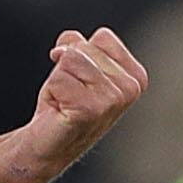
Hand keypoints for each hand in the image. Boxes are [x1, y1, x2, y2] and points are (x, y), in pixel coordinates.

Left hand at [8, 27, 147, 182]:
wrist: (47, 144)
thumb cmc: (63, 105)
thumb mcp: (74, 66)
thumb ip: (76, 44)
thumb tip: (66, 45)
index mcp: (135, 76)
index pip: (103, 37)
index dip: (79, 53)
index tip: (79, 80)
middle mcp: (130, 88)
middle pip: (84, 47)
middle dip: (66, 67)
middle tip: (68, 94)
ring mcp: (113, 100)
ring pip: (71, 60)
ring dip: (58, 80)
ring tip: (64, 101)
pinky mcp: (91, 109)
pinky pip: (59, 78)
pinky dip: (51, 92)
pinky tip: (60, 110)